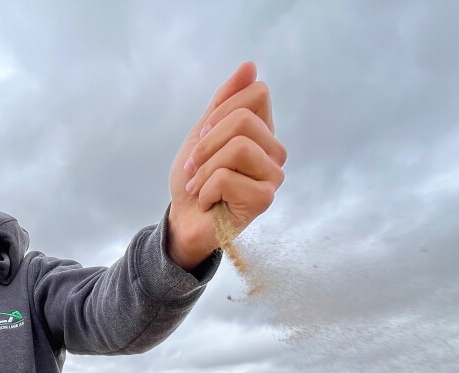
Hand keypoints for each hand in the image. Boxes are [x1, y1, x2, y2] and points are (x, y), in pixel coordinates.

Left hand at [167, 62, 286, 269]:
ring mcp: (273, 176)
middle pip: (244, 119)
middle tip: (195, 166)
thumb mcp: (203, 133)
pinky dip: (207, 190)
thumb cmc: (195, 180)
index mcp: (263, 132)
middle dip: (207, 144)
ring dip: (205, 169)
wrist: (184, 220)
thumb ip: (225, 101)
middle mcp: (274, 152)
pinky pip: (228, 177)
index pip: (257, 93)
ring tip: (200, 185)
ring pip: (238, 147)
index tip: (203, 136)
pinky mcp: (264, 199)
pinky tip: (209, 202)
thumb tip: (250, 66)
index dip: (221, 110)